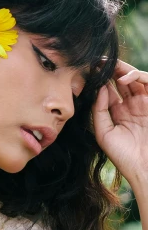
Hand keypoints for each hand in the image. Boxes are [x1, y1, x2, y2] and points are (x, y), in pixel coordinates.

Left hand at [92, 58, 147, 185]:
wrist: (144, 168)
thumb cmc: (123, 155)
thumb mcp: (104, 133)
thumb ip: (99, 110)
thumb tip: (101, 88)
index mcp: (118, 113)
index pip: (108, 90)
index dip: (99, 80)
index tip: (87, 70)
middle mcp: (131, 106)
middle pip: (120, 81)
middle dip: (109, 69)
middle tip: (97, 61)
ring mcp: (144, 103)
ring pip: (133, 78)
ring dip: (121, 68)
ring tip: (108, 65)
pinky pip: (147, 81)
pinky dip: (136, 76)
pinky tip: (123, 79)